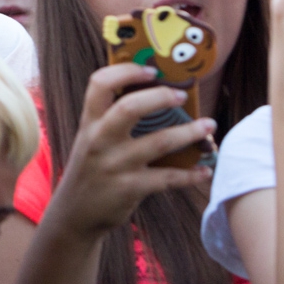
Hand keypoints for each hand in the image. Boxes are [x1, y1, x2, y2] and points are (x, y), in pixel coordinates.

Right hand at [47, 63, 215, 237]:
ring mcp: (115, 165)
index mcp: (89, 122)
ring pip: (159, 142)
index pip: (99, 83)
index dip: (126, 71)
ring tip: (209, 126)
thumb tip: (151, 95)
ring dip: (190, 133)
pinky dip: (192, 174)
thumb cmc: (90, 170)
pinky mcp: (130, 188)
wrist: (75, 213)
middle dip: (161, 97)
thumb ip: (109, 120)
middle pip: (130, 107)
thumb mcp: (89, 140)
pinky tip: (205, 170)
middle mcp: (99, 140)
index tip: (150, 70)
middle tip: (181, 95)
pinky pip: (169, 178)